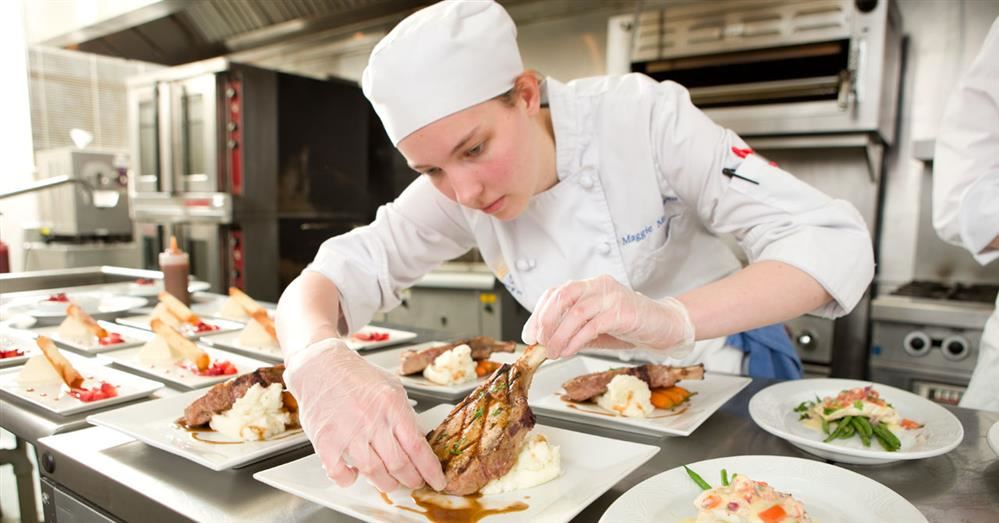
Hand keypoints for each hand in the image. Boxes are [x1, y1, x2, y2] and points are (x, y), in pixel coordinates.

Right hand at [284, 339, 445, 491]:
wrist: (321, 366)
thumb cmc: (356, 376)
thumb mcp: (392, 388)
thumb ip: (405, 415)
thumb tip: (420, 441)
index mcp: (392, 406)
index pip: (417, 447)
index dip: (430, 470)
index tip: (437, 481)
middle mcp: (371, 420)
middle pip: (399, 464)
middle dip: (412, 479)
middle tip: (414, 482)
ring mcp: (348, 432)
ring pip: (374, 473)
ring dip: (386, 483)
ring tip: (390, 482)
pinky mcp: (325, 441)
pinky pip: (340, 473)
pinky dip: (349, 480)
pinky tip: (355, 475)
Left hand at [521, 274, 694, 358]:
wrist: (664, 327)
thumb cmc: (629, 326)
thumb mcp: (594, 328)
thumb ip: (572, 331)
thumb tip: (544, 345)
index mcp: (589, 286)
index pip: (555, 293)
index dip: (538, 313)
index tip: (529, 334)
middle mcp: (599, 285)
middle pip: (562, 296)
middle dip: (545, 321)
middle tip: (538, 342)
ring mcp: (611, 296)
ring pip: (576, 312)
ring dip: (559, 335)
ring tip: (553, 352)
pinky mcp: (622, 311)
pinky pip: (592, 325)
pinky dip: (576, 340)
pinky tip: (568, 351)